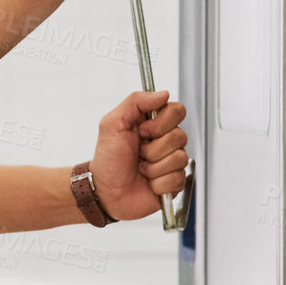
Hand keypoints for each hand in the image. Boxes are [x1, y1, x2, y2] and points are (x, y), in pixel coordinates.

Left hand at [91, 89, 189, 220]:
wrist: (105, 191)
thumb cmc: (107, 159)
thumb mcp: (112, 124)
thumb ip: (135, 102)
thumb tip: (163, 93)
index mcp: (153, 124)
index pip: (177, 110)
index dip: (161, 122)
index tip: (142, 131)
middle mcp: (166, 141)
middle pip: (180, 136)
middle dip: (153, 148)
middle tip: (138, 153)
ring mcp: (172, 161)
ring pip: (180, 158)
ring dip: (153, 166)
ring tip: (141, 168)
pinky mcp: (175, 181)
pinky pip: (177, 178)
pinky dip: (157, 182)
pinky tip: (148, 182)